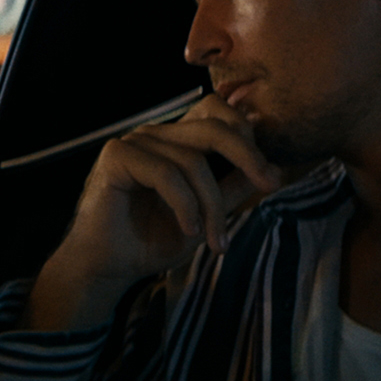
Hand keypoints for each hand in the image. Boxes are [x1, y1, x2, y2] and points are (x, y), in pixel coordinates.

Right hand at [24, 95, 280, 330]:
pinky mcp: (116, 156)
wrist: (106, 267)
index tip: (269, 177)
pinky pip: (166, 173)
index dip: (246, 137)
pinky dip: (185, 205)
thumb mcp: (206, 216)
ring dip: (212, 205)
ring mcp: (135, 141)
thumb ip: (233, 189)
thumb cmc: (151, 241)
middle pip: (212, 127)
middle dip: (247, 155)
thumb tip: (274, 168)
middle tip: (269, 185)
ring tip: (215, 242)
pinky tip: (189, 231)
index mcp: (176, 140)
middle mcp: (156, 134)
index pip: (217, 113)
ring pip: (192, 160)